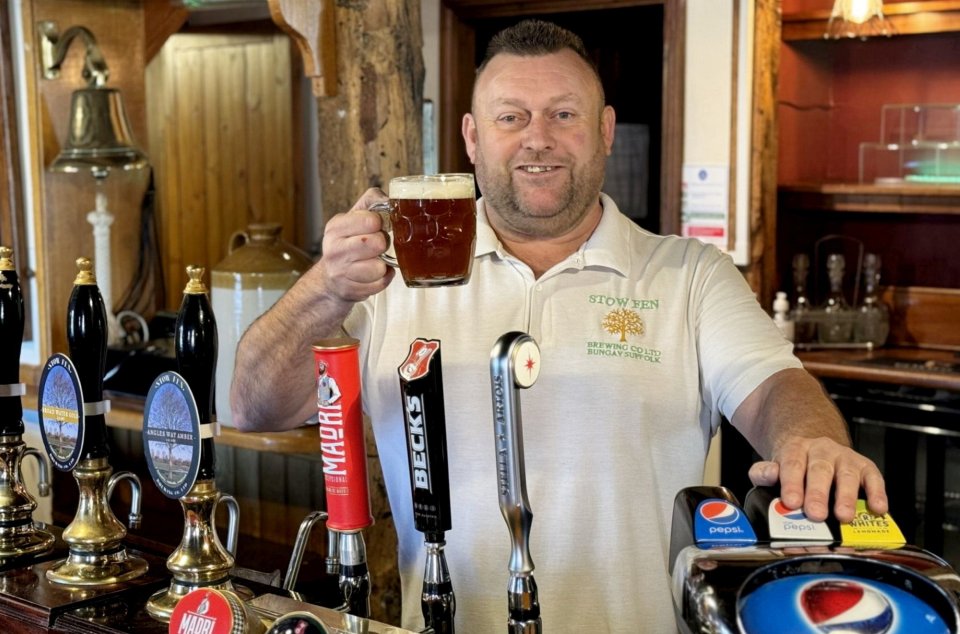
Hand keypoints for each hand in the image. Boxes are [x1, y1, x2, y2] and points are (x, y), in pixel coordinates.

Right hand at [314, 187, 395, 302]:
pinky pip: (382, 282)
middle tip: (376, 245)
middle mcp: (335, 249)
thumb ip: (372, 201)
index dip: (379, 223)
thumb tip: (392, 199)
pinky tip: (375, 273)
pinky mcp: (351, 290)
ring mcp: (341, 273)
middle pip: (378, 243)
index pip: (371, 220)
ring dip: (383, 263)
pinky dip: (384, 277)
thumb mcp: (354, 217)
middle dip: (383, 244)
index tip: (374, 227)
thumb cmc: (349, 243)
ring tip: (374, 260)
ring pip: (379, 267)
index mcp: (336, 227)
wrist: (330, 278)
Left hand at [747, 436, 886, 522]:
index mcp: (795, 450)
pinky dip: (877, 493)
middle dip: (818, 493)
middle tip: (816, 514)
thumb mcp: (773, 467)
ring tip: (844, 517)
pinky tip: (878, 509)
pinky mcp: (866, 466)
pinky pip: (874, 478)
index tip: (791, 502)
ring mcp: (845, 457)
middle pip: (819, 470)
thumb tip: (769, 475)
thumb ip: (764, 473)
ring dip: (846, 496)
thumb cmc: (794, 466)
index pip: (792, 465)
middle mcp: (821, 450)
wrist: (814, 449)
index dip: (792, 484)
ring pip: (847, 474)